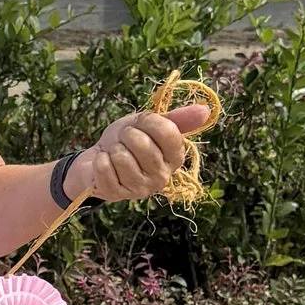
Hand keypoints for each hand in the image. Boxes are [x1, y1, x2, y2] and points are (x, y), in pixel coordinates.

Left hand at [68, 85, 218, 205]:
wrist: (98, 158)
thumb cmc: (128, 140)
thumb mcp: (149, 124)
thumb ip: (177, 118)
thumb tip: (206, 110)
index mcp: (175, 158)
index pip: (169, 133)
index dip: (150, 121)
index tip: (141, 121)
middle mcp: (162, 177)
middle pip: (143, 145)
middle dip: (128, 134)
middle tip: (124, 138)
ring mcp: (139, 189)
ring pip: (122, 158)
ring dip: (113, 148)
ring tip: (115, 152)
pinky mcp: (116, 195)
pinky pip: (105, 169)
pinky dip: (101, 160)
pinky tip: (105, 162)